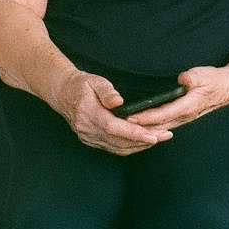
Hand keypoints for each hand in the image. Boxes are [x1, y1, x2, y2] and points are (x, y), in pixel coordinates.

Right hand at [50, 70, 170, 154]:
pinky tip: (142, 142)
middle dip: (144, 140)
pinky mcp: (91, 140)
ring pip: (117, 148)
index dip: (134, 133)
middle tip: (166, 135)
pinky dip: (129, 147)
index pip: (114, 128)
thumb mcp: (94, 81)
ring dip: (139, 145)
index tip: (153, 135)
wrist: (62, 93)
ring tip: (160, 138)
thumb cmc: (80, 84)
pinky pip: (113, 148)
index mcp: (88, 113)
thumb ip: (106, 92)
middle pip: (119, 141)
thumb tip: (119, 101)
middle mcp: (87, 129)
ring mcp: (88, 137)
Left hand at [121, 66, 228, 129]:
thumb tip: (183, 79)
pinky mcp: (183, 117)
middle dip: (140, 128)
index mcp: (188, 106)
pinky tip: (143, 129)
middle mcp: (184, 116)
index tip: (131, 118)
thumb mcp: (204, 74)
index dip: (146, 117)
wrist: (227, 88)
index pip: (162, 114)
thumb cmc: (214, 80)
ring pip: (161, 128)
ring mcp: (184, 118)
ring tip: (127, 131)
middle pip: (158, 126)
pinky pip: (165, 125)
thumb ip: (192, 78)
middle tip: (121, 128)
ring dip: (145, 131)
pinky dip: (152, 128)